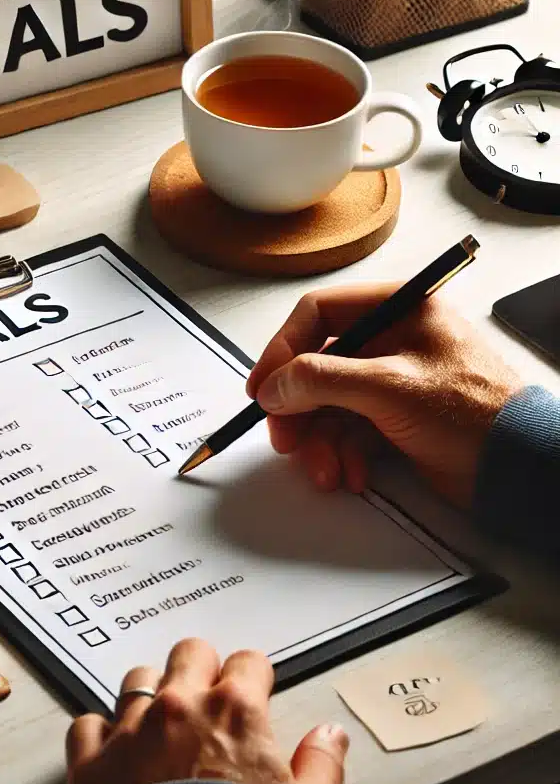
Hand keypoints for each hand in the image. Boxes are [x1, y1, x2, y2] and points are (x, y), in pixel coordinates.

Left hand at [66, 639, 348, 783]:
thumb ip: (320, 767)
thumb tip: (331, 736)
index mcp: (235, 713)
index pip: (248, 662)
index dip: (253, 679)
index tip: (253, 691)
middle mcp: (180, 707)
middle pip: (189, 653)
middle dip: (201, 670)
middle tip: (208, 699)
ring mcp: (131, 730)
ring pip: (138, 679)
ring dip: (151, 695)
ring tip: (162, 723)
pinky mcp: (91, 761)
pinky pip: (87, 725)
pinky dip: (100, 735)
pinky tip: (114, 752)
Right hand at [246, 285, 521, 507]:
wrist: (521, 470)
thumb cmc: (477, 414)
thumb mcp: (389, 387)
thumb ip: (321, 380)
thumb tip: (272, 387)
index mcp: (398, 309)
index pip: (318, 314)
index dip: (282, 349)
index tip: (262, 387)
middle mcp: (392, 339)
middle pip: (317, 365)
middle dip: (298, 407)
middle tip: (284, 438)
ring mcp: (392, 381)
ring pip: (328, 404)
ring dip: (319, 440)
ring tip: (323, 469)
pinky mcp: (395, 418)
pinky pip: (348, 430)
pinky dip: (342, 454)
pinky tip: (351, 474)